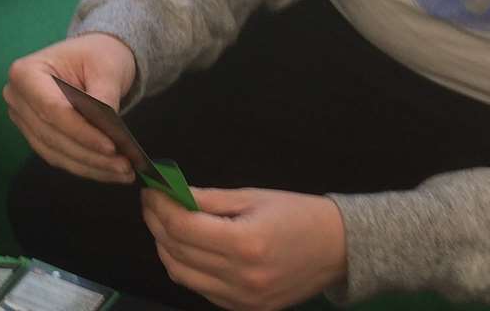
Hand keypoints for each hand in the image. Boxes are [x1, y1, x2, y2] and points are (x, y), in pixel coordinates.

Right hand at [3, 32, 139, 182]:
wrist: (93, 58)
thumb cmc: (97, 56)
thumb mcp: (106, 68)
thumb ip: (104, 98)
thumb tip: (108, 131)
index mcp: (25, 72)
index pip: (52, 109)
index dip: (81, 132)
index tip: (111, 147)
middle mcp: (17, 98)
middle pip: (53, 135)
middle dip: (90, 155)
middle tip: (125, 167)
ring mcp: (24, 120)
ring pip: (56, 152)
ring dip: (90, 166)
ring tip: (124, 172)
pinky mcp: (36, 136)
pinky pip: (60, 157)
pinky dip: (86, 166)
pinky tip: (111, 172)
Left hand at [142, 186, 347, 310]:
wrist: (337, 248)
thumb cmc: (298, 214)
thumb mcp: (253, 197)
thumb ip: (208, 199)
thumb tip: (170, 192)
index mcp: (245, 243)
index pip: (183, 227)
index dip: (160, 206)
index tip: (152, 190)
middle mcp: (240, 277)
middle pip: (176, 251)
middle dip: (157, 223)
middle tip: (152, 203)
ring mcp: (241, 299)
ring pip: (181, 275)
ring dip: (165, 247)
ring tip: (165, 223)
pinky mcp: (244, 309)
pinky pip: (200, 288)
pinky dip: (185, 267)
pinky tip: (187, 247)